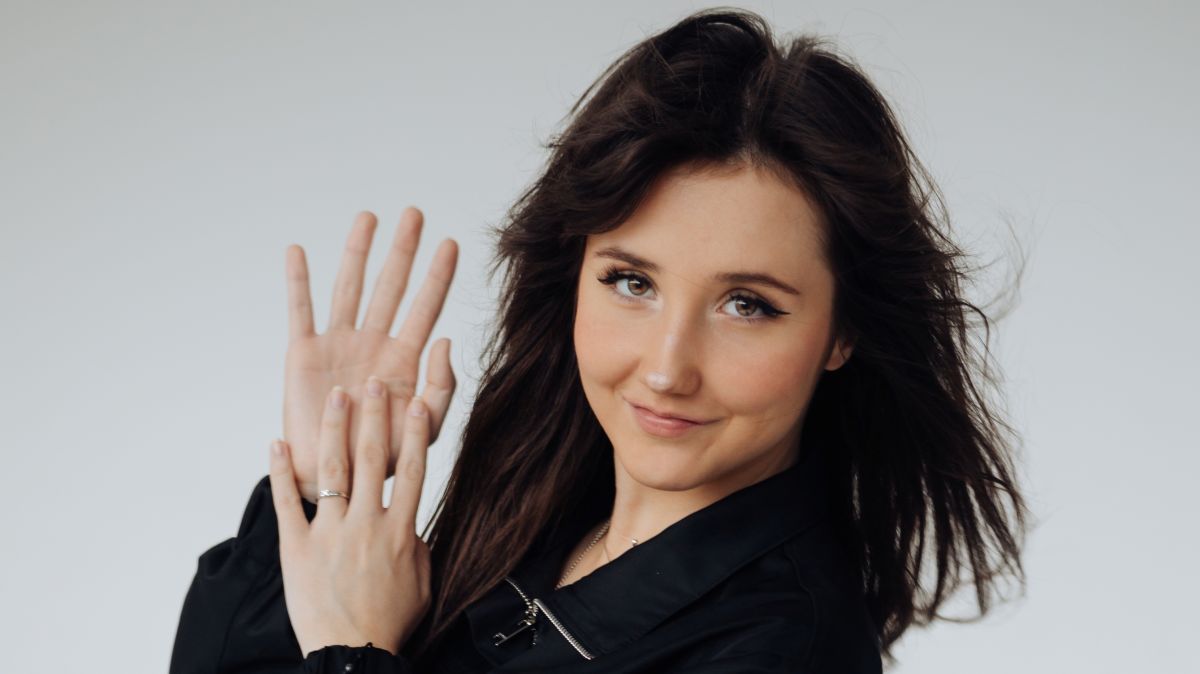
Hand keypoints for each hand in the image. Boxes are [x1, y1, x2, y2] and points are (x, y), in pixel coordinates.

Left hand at [269, 376, 432, 657]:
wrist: (352, 653)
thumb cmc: (389, 623)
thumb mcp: (421, 582)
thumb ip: (418, 545)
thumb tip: (413, 524)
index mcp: (399, 531)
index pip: (411, 471)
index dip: (414, 434)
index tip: (415, 403)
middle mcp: (366, 524)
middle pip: (371, 460)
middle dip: (373, 417)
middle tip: (373, 384)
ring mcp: (330, 534)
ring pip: (333, 471)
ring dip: (334, 430)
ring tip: (336, 398)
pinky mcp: (297, 548)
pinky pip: (288, 503)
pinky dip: (280, 471)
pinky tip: (275, 442)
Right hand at [282, 208, 457, 503]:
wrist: (339, 481)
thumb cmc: (384, 458)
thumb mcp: (427, 427)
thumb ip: (442, 386)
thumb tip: (444, 339)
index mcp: (405, 358)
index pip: (425, 306)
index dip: (438, 276)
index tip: (451, 243)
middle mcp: (373, 343)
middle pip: (391, 286)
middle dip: (403, 251)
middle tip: (414, 213)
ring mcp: (339, 344)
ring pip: (350, 288)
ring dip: (358, 253)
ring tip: (369, 218)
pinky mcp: (304, 354)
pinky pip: (301, 311)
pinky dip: (298, 281)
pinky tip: (297, 251)